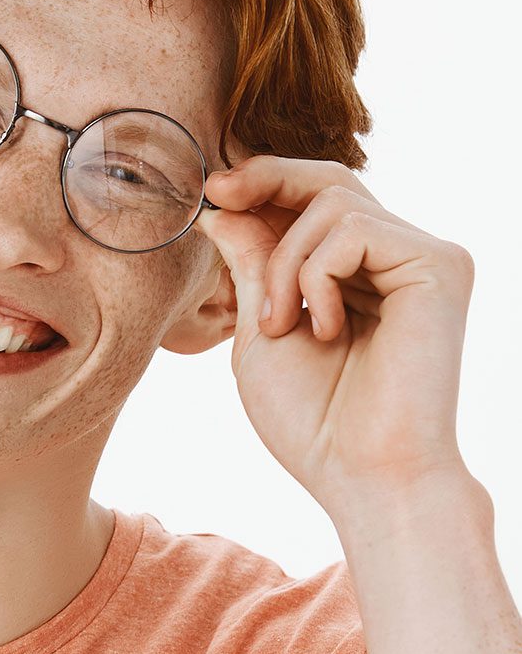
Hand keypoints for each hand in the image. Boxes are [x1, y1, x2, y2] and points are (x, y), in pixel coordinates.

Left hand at [196, 155, 475, 519]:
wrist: (363, 475)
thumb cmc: (312, 418)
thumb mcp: (262, 329)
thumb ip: (251, 263)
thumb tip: (221, 208)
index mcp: (358, 272)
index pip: (313, 201)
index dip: (263, 183)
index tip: (213, 191)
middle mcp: (396, 256)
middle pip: (329, 179)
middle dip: (267, 178)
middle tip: (219, 192)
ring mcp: (421, 257)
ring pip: (331, 202)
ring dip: (284, 262)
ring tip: (282, 325)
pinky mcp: (440, 265)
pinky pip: (353, 230)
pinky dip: (317, 276)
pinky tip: (325, 329)